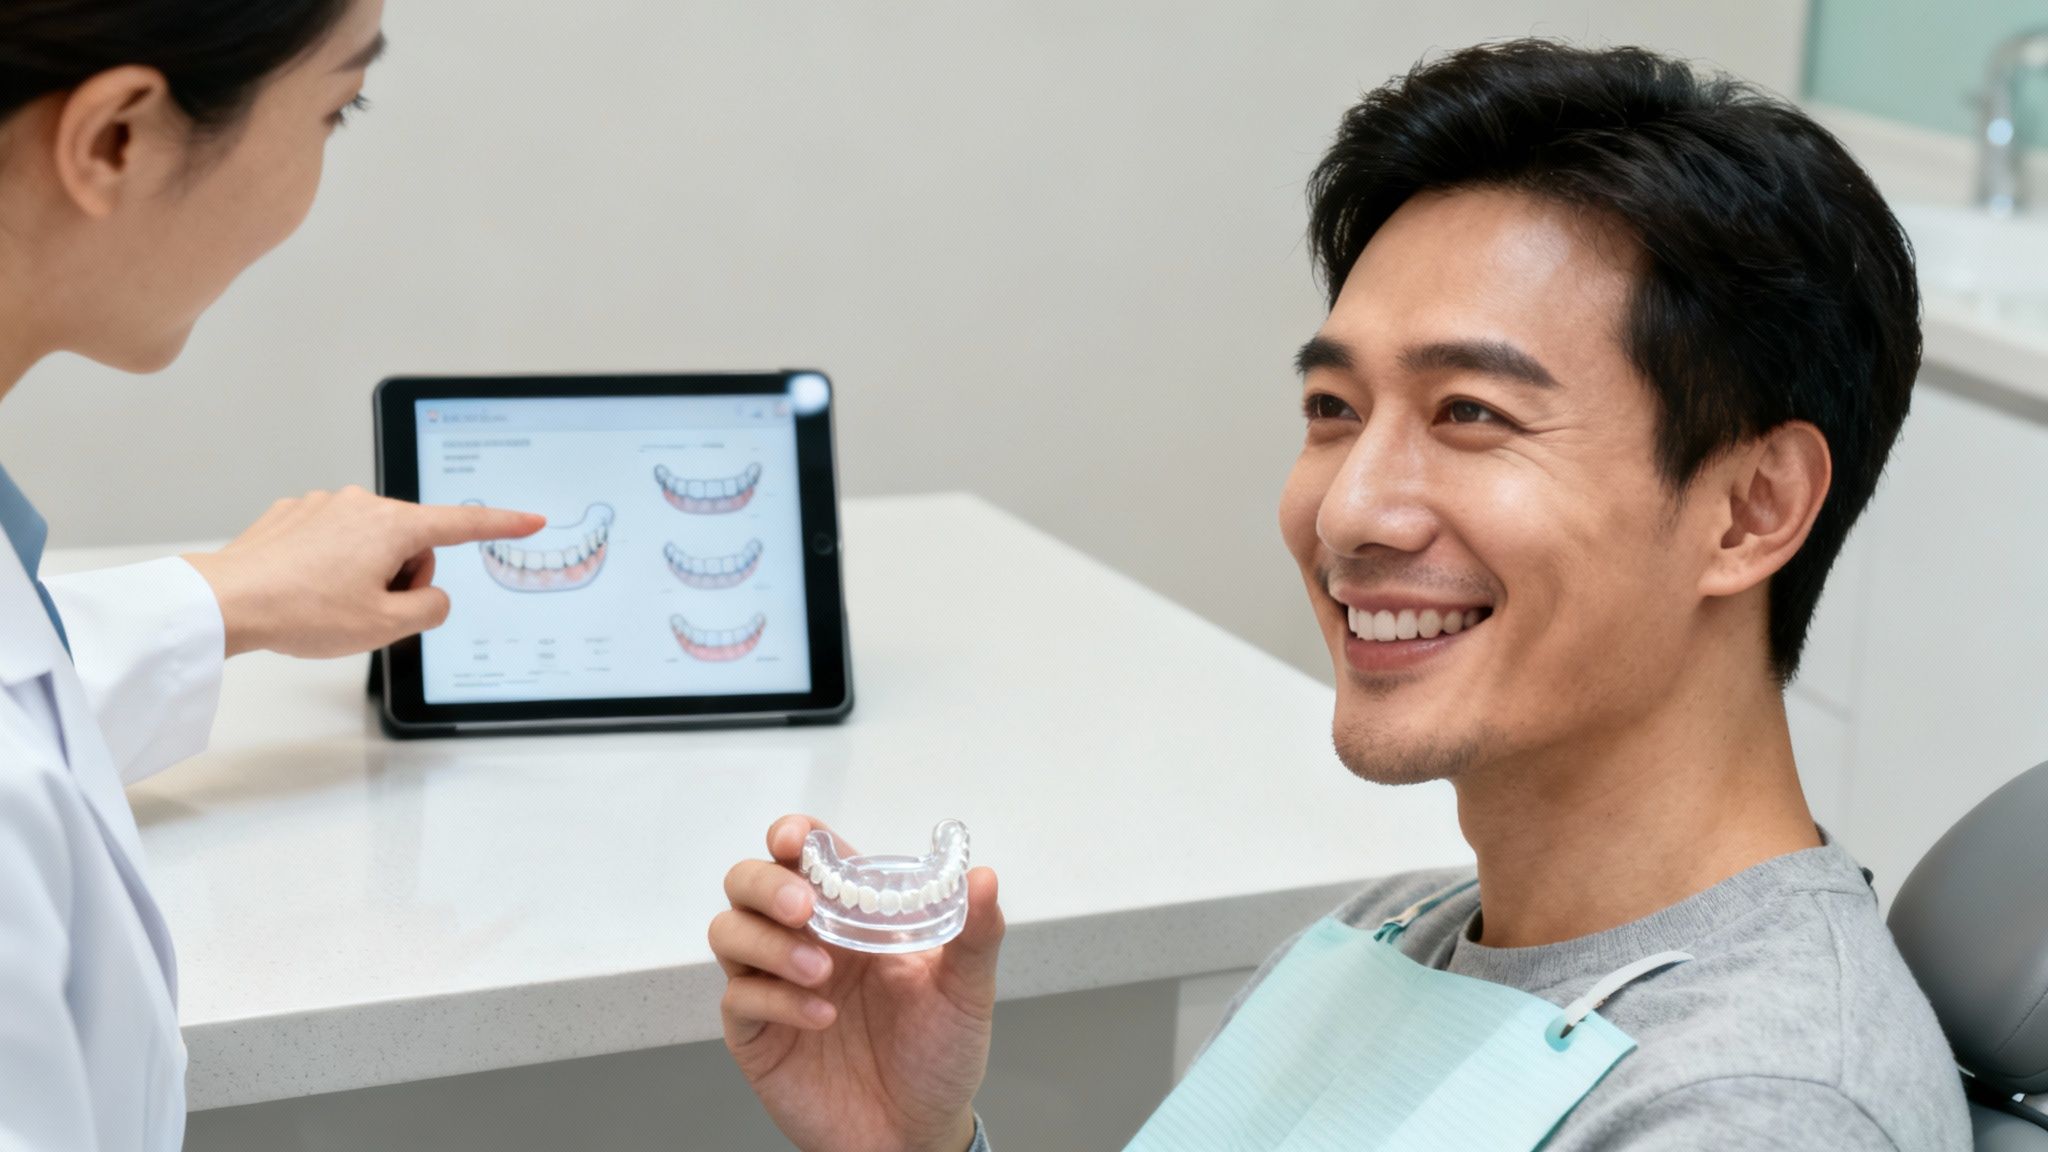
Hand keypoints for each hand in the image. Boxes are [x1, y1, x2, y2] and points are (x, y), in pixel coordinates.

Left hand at [182, 485, 543, 657]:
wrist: (227, 602)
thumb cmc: (302, 612)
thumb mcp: (386, 627)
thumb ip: (431, 610)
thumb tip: (432, 596)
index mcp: (394, 525)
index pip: (463, 524)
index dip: (502, 524)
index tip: (531, 518)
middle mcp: (362, 505)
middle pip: (412, 543)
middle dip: (404, 578)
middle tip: (371, 613)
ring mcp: (324, 506)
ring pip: (372, 543)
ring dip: (367, 573)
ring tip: (331, 603)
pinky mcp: (294, 515)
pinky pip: (335, 541)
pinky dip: (332, 565)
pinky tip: (308, 588)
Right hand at [711, 815, 1003, 1151]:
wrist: (918, 1133)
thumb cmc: (939, 1055)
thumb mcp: (966, 991)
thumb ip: (974, 934)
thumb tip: (983, 878)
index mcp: (852, 917)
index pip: (806, 855)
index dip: (793, 835)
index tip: (797, 840)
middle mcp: (806, 941)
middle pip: (747, 882)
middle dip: (767, 884)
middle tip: (805, 910)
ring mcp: (775, 984)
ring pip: (728, 931)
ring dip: (770, 944)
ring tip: (823, 973)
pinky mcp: (758, 1033)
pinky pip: (739, 997)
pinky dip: (776, 998)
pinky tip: (822, 1018)